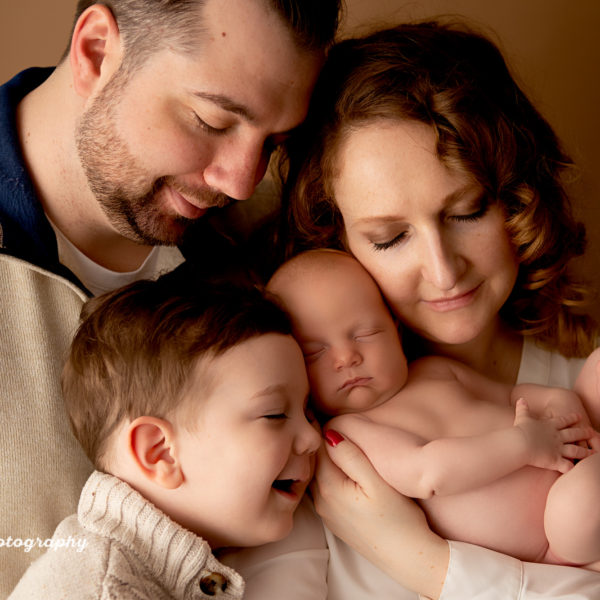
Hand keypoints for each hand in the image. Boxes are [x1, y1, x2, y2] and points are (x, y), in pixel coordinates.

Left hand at [311, 430, 448, 599]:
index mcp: (328, 487)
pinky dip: (326, 473)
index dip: (316, 428)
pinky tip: (338, 465)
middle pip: (313, 462)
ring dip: (320, 458)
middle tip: (316, 417)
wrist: (410, 558)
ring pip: (317, 475)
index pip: (315, 448)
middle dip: (315, 442)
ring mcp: (327, 512)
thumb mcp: (376, 482)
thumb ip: (351, 456)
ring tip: (327, 437)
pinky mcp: (336, 519)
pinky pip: (324, 488)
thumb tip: (328, 433)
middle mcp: (321, 501)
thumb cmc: (398, 519)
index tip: (314, 410)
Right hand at [513, 398, 594, 472]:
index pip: (563, 420)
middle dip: (584, 433)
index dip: (571, 418)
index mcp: (549, 426)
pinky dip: (572, 468)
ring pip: (576, 450)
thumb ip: (523, 408)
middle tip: (592, 432)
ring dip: (585, 452)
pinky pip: (567, 466)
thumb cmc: (520, 430)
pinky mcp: (555, 460)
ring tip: (594, 453)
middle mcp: (557, 436)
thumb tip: (521, 399)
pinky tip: (578, 469)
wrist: (520, 443)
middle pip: (574, 434)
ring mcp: (558, 449)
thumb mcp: (522, 416)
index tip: (579, 416)